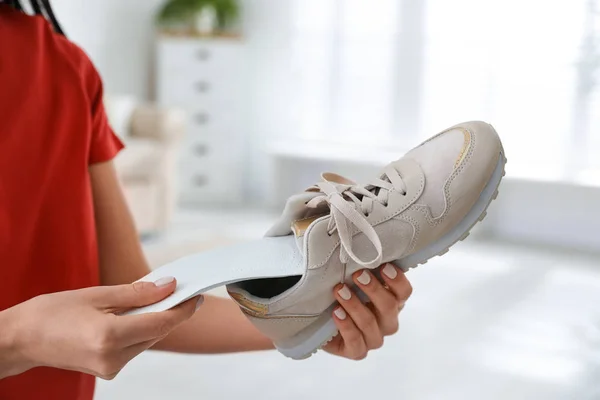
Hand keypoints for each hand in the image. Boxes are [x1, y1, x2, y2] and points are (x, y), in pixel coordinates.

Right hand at [0, 277, 199, 379]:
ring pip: (148, 340)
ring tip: (150, 299)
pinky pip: (135, 347)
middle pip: (157, 332)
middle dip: (170, 311)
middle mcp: (113, 359)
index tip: (195, 295)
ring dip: (154, 320)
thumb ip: (137, 294)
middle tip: (176, 289)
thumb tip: (168, 287)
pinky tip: (134, 315)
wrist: (21, 339)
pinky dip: (139, 329)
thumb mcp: (96, 294)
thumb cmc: (51, 314)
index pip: (161, 323)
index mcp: (110, 337)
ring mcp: (111, 368)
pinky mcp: (108, 370)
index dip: (182, 309)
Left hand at [322, 263, 411, 359]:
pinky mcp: (357, 351)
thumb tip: (361, 246)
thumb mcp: (353, 279)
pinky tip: (336, 312)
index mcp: (392, 302)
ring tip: (339, 290)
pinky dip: (346, 326)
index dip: (397, 280)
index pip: (404, 292)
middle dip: (373, 290)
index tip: (383, 266)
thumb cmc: (342, 293)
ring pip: (370, 323)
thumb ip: (363, 268)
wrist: (320, 319)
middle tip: (357, 275)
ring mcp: (373, 338)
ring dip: (355, 305)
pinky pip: (356, 342)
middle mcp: (387, 322)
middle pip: (390, 307)